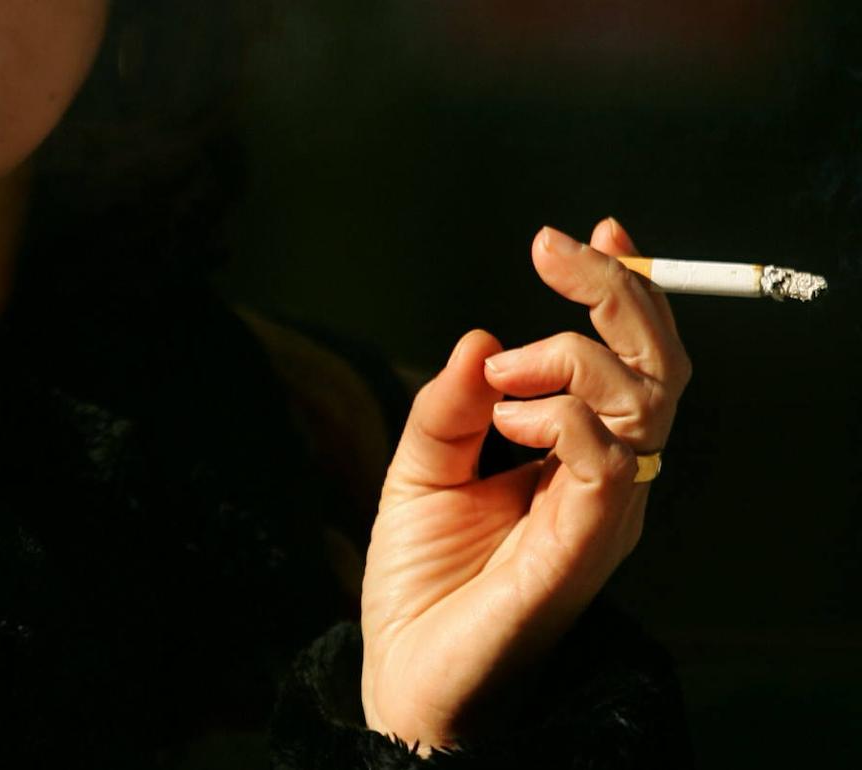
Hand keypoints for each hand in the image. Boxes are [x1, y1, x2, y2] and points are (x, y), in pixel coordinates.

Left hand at [360, 218, 690, 749]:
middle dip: (614, 291)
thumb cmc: (422, 579)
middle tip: (551, 251)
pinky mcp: (589, 544)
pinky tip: (511, 424)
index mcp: (574, 455)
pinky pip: (612, 458)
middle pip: (655, 365)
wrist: (406, 671)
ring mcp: (606, 510)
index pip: (625, 361)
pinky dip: (562, 416)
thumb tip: (481, 334)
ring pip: (646, 397)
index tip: (590, 234)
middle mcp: (606, 477)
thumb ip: (450, 405)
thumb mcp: (421, 470)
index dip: (621, 292)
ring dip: (567, 357)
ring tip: (499, 384)